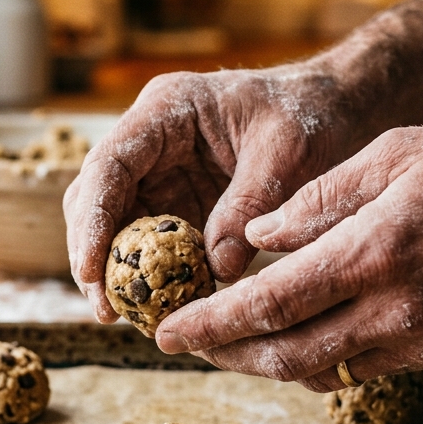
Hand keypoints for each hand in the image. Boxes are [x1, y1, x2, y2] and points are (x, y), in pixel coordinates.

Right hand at [63, 63, 352, 319]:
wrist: (330, 109)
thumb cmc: (308, 115)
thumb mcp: (286, 154)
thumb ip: (249, 206)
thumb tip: (216, 270)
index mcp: (166, 110)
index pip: (109, 165)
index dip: (94, 220)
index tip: (92, 270)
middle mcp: (149, 140)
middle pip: (95, 196)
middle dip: (92, 252)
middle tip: (107, 308)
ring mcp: (156, 171)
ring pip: (112, 222)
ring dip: (114, 267)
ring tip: (125, 314)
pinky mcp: (172, 200)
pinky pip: (145, 240)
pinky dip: (148, 271)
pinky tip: (158, 303)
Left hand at [154, 124, 422, 388]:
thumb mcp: (393, 153)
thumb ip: (317, 199)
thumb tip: (257, 234)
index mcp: (372, 251)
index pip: (269, 303)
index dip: (210, 324)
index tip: (167, 333)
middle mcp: (393, 309)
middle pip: (285, 356)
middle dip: (227, 355)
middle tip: (188, 344)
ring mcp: (420, 340)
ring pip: (319, 371)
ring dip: (268, 361)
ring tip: (232, 339)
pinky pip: (359, 370)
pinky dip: (316, 359)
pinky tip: (298, 335)